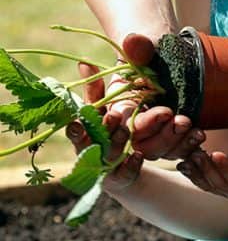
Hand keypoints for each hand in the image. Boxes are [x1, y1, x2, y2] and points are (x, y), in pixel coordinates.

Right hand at [65, 61, 142, 191]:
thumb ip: (93, 90)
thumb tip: (83, 62)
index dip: (76, 129)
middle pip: (95, 143)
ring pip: (110, 156)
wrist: (121, 168)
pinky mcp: (121, 178)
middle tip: (114, 116)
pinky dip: (132, 165)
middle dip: (104, 129)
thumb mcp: (100, 109)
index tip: (78, 123)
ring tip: (127, 130)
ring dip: (118, 141)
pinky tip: (139, 155)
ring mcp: (105, 167)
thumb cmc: (106, 130)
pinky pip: (126, 174)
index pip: (76, 132)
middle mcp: (92, 152)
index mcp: (84, 135)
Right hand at [115, 33, 205, 160]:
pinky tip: (201, 140)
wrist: (167, 58)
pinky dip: (190, 149)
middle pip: (145, 145)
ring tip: (197, 132)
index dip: (147, 123)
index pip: (128, 125)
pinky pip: (178, 151)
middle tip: (183, 121)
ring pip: (163, 151)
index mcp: (120, 108)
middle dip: (165, 137)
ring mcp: (154, 134)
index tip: (166, 111)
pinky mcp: (171, 138)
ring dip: (180, 144)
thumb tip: (132, 40)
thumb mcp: (144, 48)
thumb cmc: (152, 52)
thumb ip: (138, 48)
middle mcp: (135, 126)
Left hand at [177, 137, 227, 202]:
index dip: (226, 168)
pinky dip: (194, 172)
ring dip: (196, 172)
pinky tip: (184, 162)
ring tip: (186, 158)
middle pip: (219, 183)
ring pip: (208, 184)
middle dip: (206, 169)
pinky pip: (206, 179)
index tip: (216, 154)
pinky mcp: (224, 178)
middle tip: (196, 152)